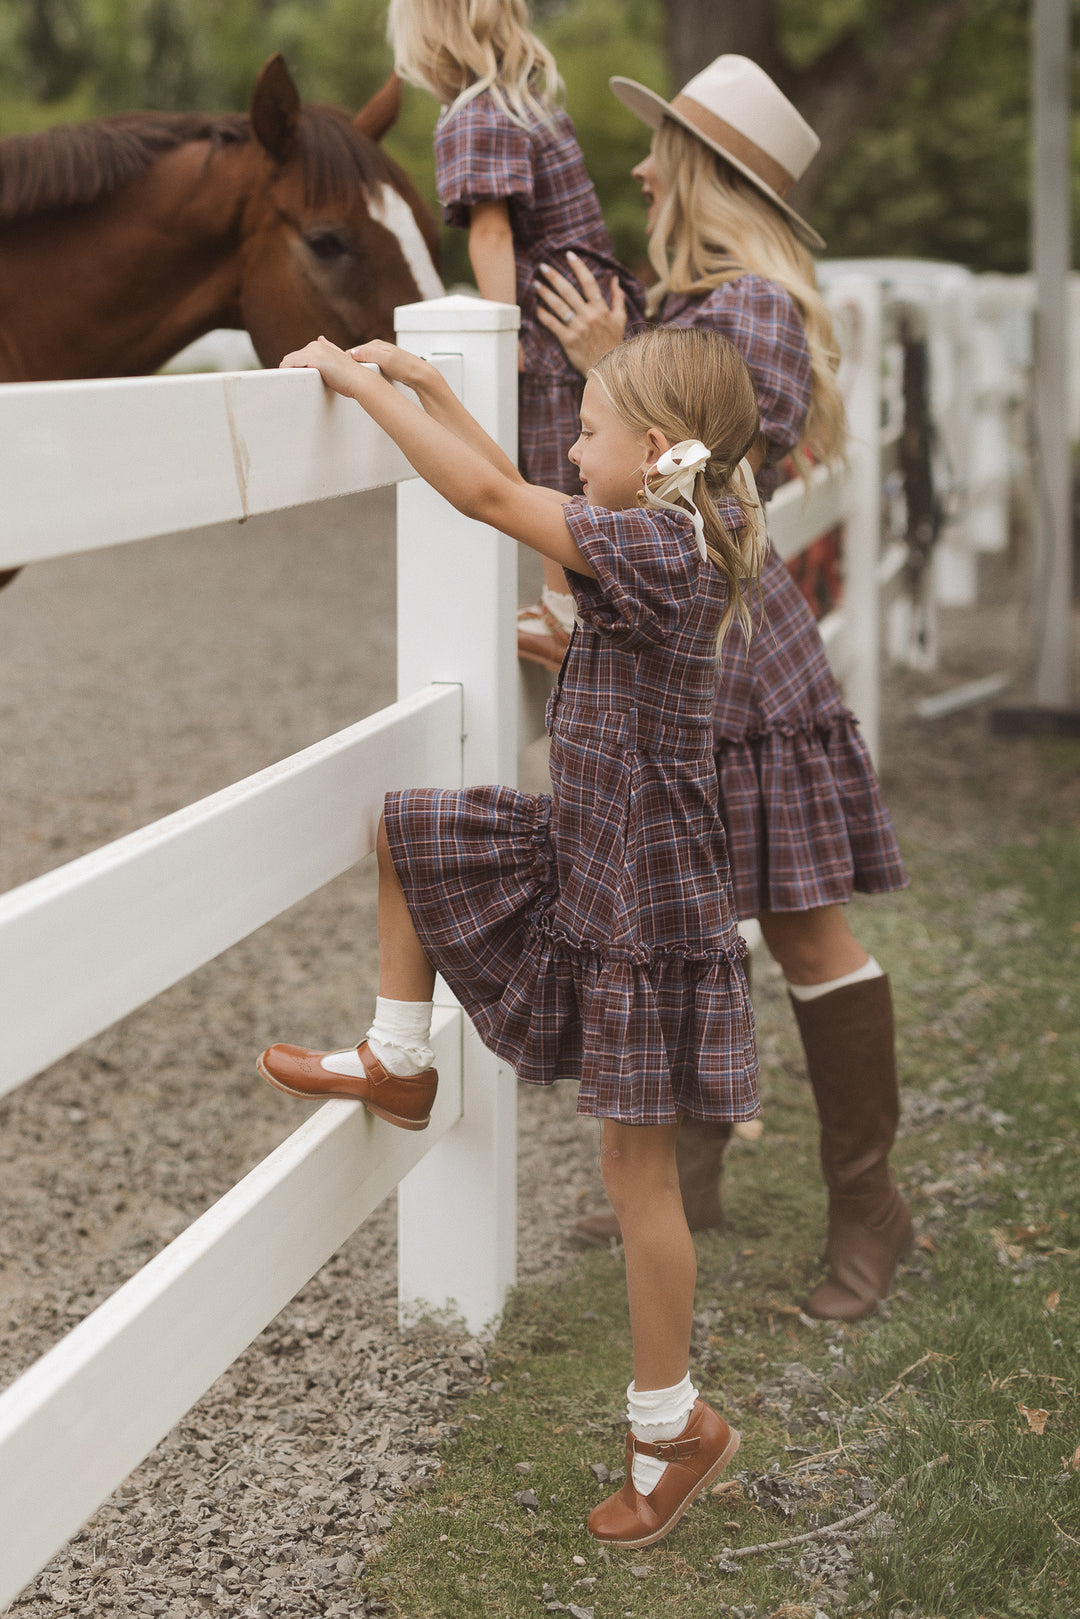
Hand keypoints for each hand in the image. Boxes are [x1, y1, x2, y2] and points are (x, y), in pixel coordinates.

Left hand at [279, 335, 366, 397]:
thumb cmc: (350, 376)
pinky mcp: (314, 360)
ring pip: (288, 362)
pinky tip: (287, 383)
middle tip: (285, 386)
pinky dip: (287, 373)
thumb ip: (329, 349)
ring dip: (286, 374)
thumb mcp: (337, 359)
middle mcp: (315, 345)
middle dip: (288, 371)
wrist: (360, 381)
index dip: (293, 369)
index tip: (290, 381)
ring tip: (285, 387)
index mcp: (319, 345)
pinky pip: (291, 365)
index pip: (297, 357)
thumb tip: (321, 338)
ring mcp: (314, 351)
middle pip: (290, 359)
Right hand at [348, 339, 434, 391]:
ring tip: (355, 381)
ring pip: (362, 365)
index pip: (352, 352)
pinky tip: (366, 381)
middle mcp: (376, 349)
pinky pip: (369, 370)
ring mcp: (380, 357)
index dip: (345, 362)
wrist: (420, 376)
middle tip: (347, 379)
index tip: (341, 373)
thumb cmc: (405, 367)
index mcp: (374, 344)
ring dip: (358, 372)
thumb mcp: (386, 359)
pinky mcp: (384, 366)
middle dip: (351, 367)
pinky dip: (366, 375)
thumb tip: (352, 353)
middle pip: (356, 358)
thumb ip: (369, 354)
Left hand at [535, 252, 627, 373]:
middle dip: (554, 277)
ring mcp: (578, 328)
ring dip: (545, 293)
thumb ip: (618, 298)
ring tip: (535, 284)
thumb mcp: (620, 320)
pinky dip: (544, 315)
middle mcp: (589, 315)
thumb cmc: (613, 344)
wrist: (608, 369)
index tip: (568, 255)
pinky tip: (536, 307)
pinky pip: (553, 324)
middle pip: (569, 291)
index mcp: (601, 309)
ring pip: (559, 306)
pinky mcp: (569, 340)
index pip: (589, 282)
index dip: (578, 267)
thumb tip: (615, 279)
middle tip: (542, 266)